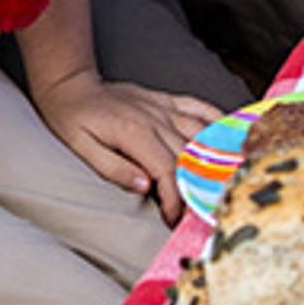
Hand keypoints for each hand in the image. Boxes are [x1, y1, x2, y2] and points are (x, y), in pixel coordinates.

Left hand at [39, 68, 221, 222]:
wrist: (72, 86)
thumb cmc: (73, 119)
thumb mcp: (82, 149)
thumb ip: (114, 169)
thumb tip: (144, 186)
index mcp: (135, 134)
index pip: (167, 171)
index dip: (176, 198)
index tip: (174, 219)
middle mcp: (156, 119)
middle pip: (190, 157)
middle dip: (199, 187)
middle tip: (204, 211)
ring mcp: (164, 108)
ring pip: (202, 132)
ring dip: (217, 156)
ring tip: (227, 179)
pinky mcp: (167, 101)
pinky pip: (200, 108)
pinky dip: (219, 120)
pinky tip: (231, 134)